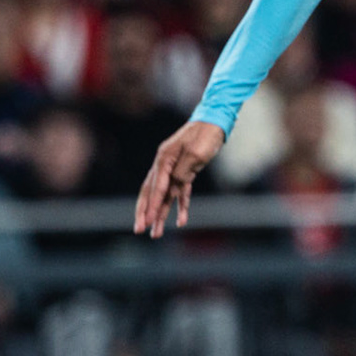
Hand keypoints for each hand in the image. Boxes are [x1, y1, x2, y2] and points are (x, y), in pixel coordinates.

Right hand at [134, 121, 227, 238]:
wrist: (216, 121)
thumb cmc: (206, 135)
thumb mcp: (195, 153)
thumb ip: (182, 172)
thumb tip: (173, 188)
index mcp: (164, 158)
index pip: (156, 186)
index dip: (152, 205)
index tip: (146, 221)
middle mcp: (165, 164)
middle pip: (151, 193)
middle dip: (145, 213)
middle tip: (139, 230)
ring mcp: (174, 168)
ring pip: (164, 196)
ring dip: (160, 214)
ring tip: (156, 234)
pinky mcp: (185, 171)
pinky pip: (180, 192)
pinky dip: (180, 206)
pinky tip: (181, 221)